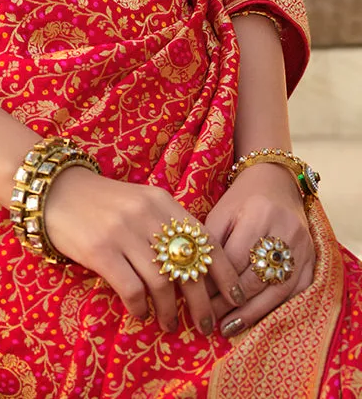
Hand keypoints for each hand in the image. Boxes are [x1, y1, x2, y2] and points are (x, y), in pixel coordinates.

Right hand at [43, 168, 243, 335]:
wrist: (54, 188)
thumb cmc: (100, 201)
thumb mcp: (138, 202)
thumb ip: (164, 226)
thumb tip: (194, 267)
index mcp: (161, 201)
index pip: (206, 239)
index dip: (225, 272)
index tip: (235, 296)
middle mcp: (147, 215)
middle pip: (189, 267)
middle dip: (203, 302)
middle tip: (207, 324)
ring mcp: (123, 232)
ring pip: (163, 283)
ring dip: (171, 311)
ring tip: (170, 324)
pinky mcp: (100, 250)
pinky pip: (132, 289)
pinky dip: (140, 307)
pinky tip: (140, 313)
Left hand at [204, 163, 314, 336]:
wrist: (276, 182)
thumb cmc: (242, 199)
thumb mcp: (221, 212)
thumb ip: (211, 244)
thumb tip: (197, 280)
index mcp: (259, 215)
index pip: (236, 259)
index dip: (217, 283)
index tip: (200, 300)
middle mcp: (285, 232)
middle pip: (257, 278)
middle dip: (232, 303)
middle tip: (211, 320)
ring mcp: (303, 248)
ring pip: (279, 290)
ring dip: (253, 313)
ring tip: (229, 327)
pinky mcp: (313, 259)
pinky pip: (298, 292)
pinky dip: (277, 308)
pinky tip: (258, 320)